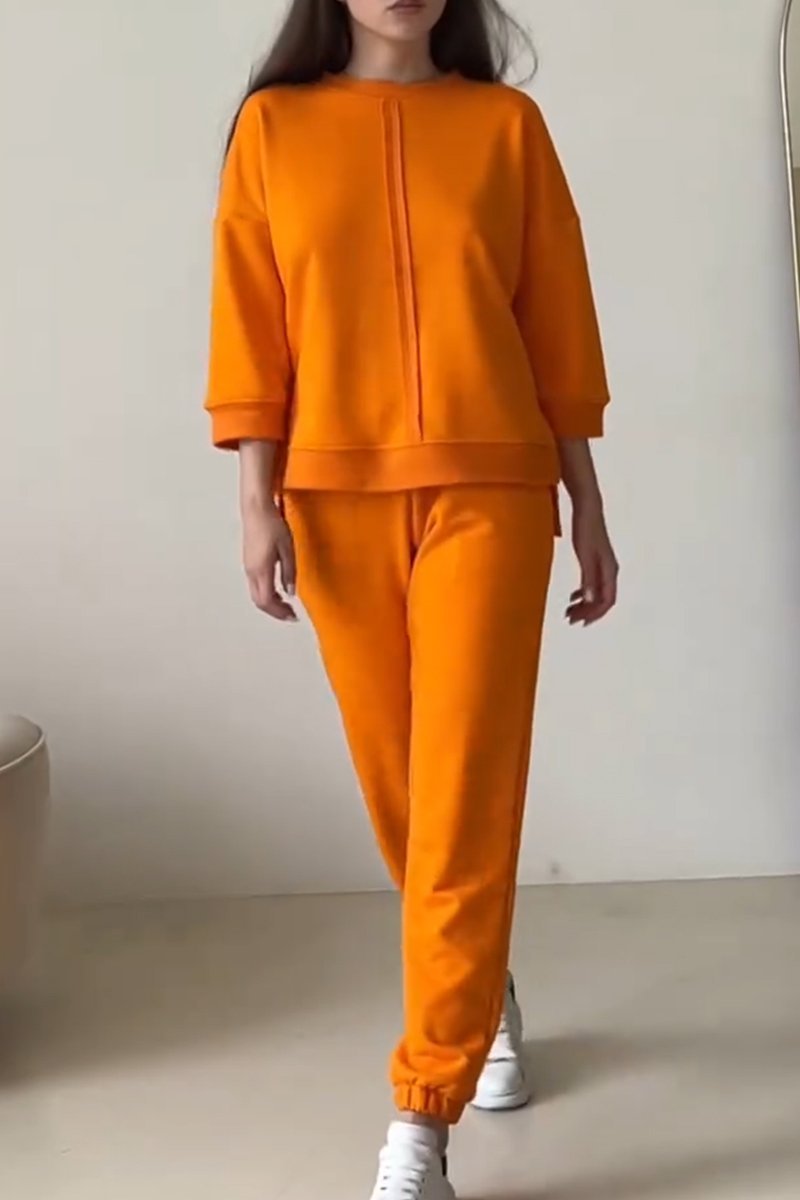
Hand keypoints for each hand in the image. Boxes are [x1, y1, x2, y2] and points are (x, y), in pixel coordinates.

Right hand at [242, 502, 296, 621]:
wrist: (255, 509)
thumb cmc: (271, 525)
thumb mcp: (287, 549)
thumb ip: (289, 572)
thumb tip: (290, 592)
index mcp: (261, 570)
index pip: (267, 601)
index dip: (280, 612)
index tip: (292, 616)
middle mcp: (251, 571)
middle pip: (259, 601)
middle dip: (275, 611)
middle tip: (290, 613)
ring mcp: (248, 566)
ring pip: (256, 594)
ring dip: (270, 602)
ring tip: (286, 603)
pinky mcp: (249, 561)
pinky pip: (255, 584)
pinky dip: (266, 592)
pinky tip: (277, 588)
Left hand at [566, 497, 617, 625]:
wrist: (587, 508)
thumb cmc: (586, 528)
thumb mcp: (584, 555)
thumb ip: (587, 578)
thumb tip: (588, 599)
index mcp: (609, 570)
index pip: (606, 601)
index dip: (594, 614)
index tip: (580, 622)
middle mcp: (609, 571)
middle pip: (602, 600)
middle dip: (587, 612)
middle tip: (569, 619)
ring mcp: (603, 566)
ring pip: (597, 593)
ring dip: (584, 604)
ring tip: (568, 611)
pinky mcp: (596, 561)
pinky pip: (593, 584)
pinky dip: (583, 594)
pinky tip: (573, 597)